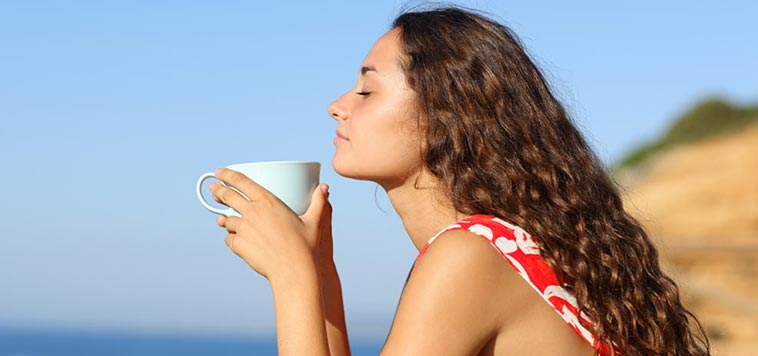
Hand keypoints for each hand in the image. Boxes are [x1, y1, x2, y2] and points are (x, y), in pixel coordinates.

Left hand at [209, 168, 331, 280]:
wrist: (294, 271)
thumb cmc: (307, 246)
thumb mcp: (315, 221)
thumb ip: (319, 202)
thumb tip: (324, 188)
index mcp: (268, 201)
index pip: (241, 181)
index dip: (228, 174)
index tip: (220, 172)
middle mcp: (252, 212)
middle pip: (228, 197)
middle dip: (218, 191)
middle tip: (214, 188)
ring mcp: (243, 229)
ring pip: (227, 219)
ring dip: (224, 218)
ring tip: (223, 219)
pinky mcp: (240, 246)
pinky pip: (229, 239)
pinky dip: (231, 238)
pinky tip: (235, 239)